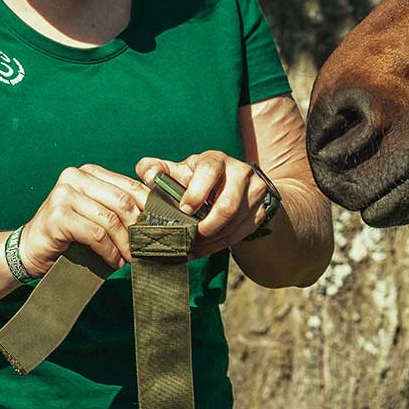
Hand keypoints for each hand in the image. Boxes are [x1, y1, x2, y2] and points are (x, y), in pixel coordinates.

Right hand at [17, 164, 152, 273]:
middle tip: (145, 247)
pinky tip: (113, 261)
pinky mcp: (58, 216)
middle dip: (138, 228)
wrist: (29, 249)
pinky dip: (109, 251)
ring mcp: (64, 195)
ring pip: (110, 220)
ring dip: (124, 244)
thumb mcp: (95, 214)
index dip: (149, 208)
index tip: (160, 228)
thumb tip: (156, 219)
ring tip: (129, 258)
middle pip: (123, 202)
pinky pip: (96, 234)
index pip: (130, 186)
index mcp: (89, 172)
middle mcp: (75, 177)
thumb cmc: (68, 234)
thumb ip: (118, 208)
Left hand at [137, 151, 268, 257]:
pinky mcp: (261, 210)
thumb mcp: (177, 172)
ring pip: (234, 224)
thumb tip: (147, 175)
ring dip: (211, 241)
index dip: (196, 192)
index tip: (184, 210)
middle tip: (189, 238)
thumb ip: (156, 170)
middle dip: (206, 226)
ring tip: (192, 249)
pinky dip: (220, 245)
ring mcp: (255, 191)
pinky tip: (204, 249)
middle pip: (228, 204)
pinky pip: (242, 233)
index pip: (209, 170)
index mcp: (216, 160)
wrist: (234, 187)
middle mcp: (240, 171)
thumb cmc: (197, 180)